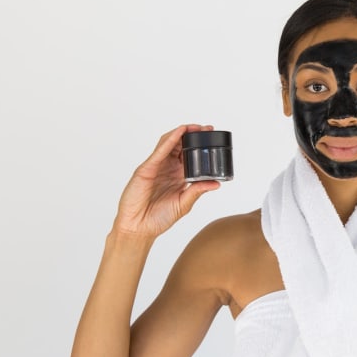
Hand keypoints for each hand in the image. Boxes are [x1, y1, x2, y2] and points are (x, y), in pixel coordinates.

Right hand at [112, 125, 220, 240]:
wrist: (139, 229)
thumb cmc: (159, 218)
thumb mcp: (184, 204)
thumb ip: (198, 191)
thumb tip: (217, 184)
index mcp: (177, 175)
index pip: (189, 154)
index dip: (200, 144)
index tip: (212, 136)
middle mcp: (166, 168)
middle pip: (180, 145)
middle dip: (193, 134)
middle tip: (207, 128)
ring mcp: (156, 167)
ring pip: (168, 143)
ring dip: (181, 133)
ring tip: (195, 127)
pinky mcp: (146, 170)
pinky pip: (159, 152)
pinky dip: (169, 141)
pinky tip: (179, 133)